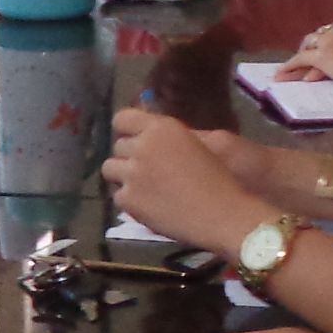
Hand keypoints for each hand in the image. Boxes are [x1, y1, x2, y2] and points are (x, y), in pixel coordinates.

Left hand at [103, 107, 270, 255]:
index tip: (134, 138)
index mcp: (162, 128)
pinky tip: (148, 204)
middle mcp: (143, 146)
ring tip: (141, 186)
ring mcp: (132, 174)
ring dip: (122, 175)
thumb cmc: (222, 177)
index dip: (126, 129)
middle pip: (119, 146)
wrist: (222, 214)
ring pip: (109, 169)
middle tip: (147, 169)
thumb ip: (174, 137)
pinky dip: (130, 200)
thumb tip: (157, 135)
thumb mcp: (203, 143)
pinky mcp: (129, 199)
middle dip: (130, 155)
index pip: (123, 118)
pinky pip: (117, 195)